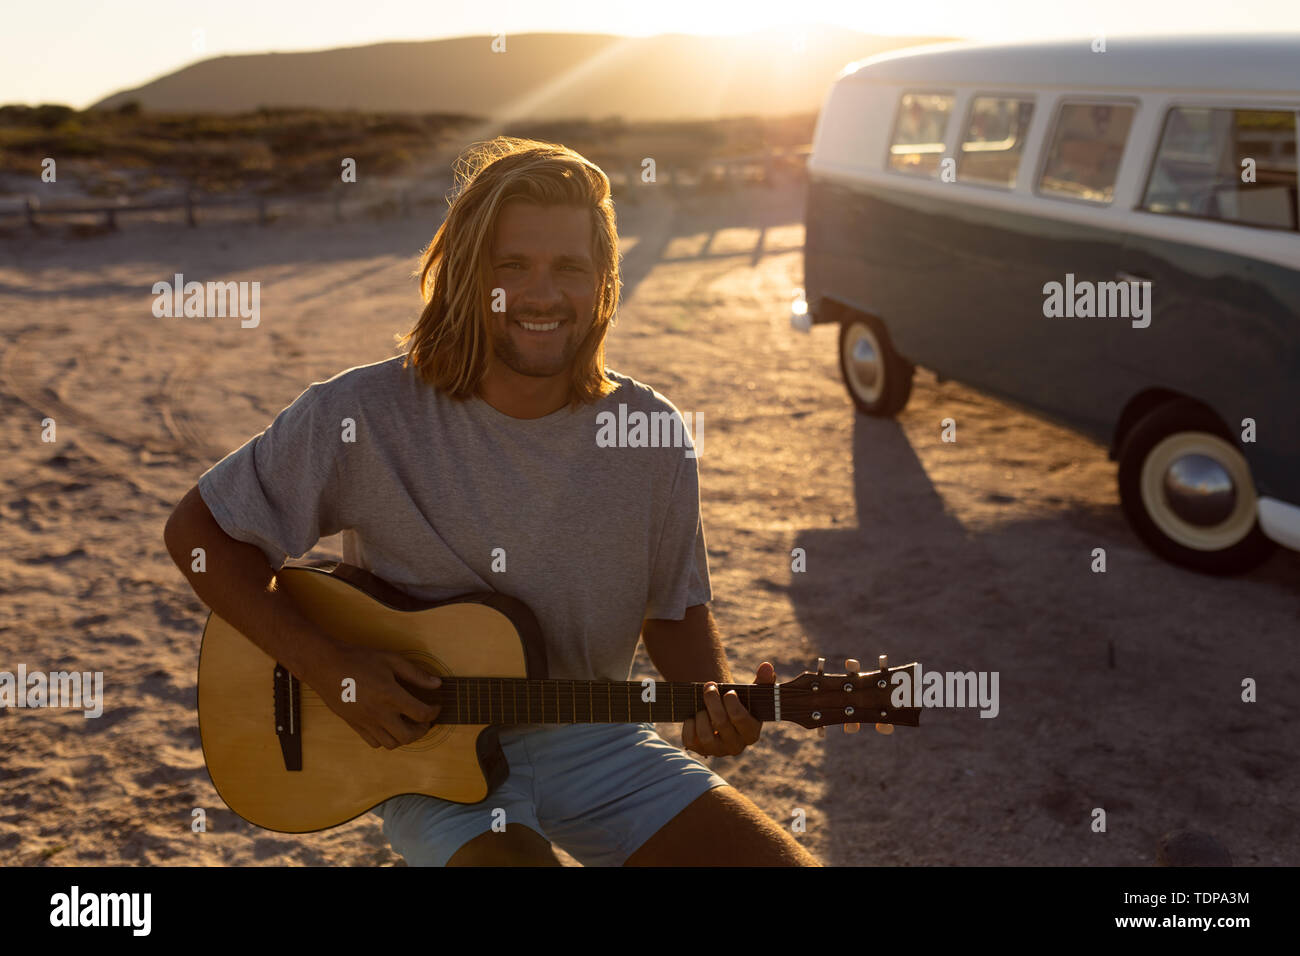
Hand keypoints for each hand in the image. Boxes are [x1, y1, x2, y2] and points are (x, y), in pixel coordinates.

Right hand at [308, 641, 441, 749]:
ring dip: (405, 737)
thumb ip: (416, 674)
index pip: (421, 714)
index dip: (434, 713)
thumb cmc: (358, 659)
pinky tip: (389, 726)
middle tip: (425, 720)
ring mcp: (366, 722)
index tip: (436, 707)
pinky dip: (386, 739)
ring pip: (392, 743)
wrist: (326, 666)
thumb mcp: (391, 660)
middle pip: (409, 736)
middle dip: (422, 730)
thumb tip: (437, 684)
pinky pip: (374, 743)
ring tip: (409, 724)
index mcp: (390, 696)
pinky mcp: (355, 726)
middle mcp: (379, 713)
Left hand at [681, 662, 774, 757]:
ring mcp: (717, 750)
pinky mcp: (700, 750)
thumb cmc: (740, 703)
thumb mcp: (752, 693)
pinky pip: (689, 740)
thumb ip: (763, 680)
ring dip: (701, 715)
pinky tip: (694, 716)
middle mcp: (736, 746)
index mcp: (752, 733)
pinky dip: (689, 725)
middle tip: (710, 686)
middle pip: (721, 723)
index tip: (729, 691)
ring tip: (702, 705)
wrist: (723, 714)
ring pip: (705, 736)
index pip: (740, 718)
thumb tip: (766, 666)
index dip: (731, 702)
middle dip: (712, 700)